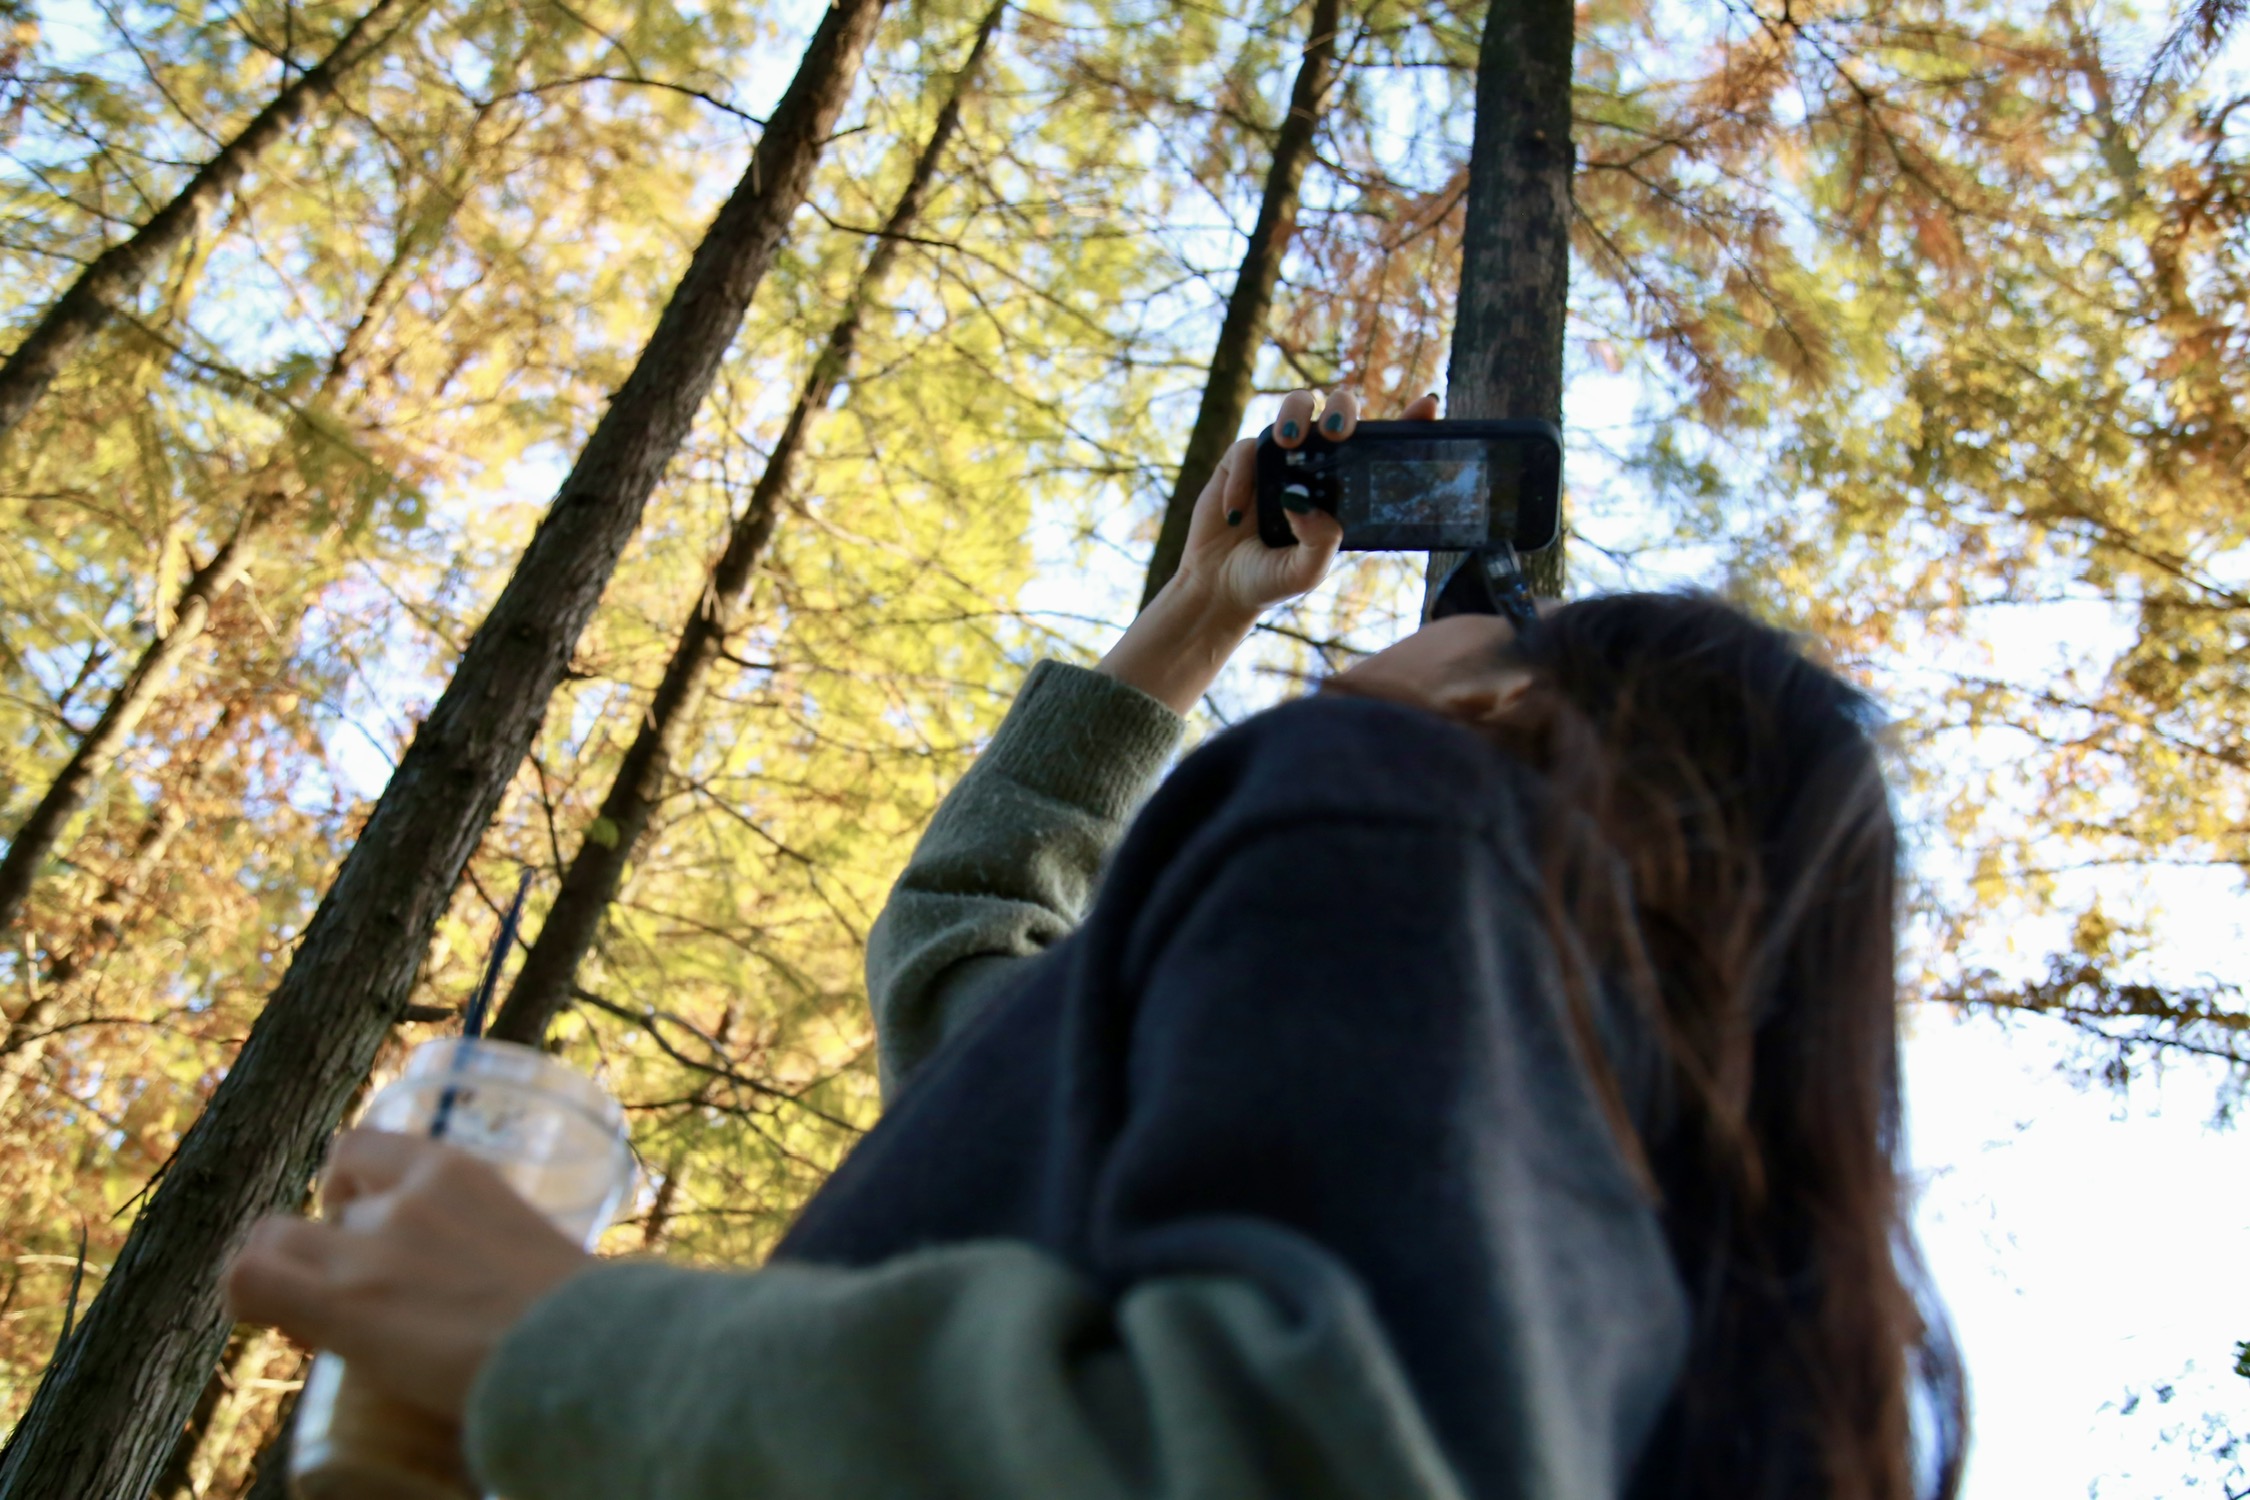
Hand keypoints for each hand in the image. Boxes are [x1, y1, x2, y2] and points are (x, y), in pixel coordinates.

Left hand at [226, 1129, 591, 1423]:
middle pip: (328, 1185)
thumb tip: (531, 1290)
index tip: (371, 1227)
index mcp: (457, 1172)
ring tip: (305, 1310)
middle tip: (351, 1279)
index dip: (355, 1184)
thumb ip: (512, 1251)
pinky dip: (247, 1299)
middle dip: (328, 1229)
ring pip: (274, 1236)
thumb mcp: (540, 1250)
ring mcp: (367, 1250)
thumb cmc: (585, 1315)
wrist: (582, 1352)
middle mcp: (403, 1197)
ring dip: (286, 1268)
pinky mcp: (342, 1306)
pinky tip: (271, 1324)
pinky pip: (249, 1280)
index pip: (367, 1145)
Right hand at [1100, 388, 1442, 713]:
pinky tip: (1237, 514)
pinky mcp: (1243, 460)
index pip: (1382, 447)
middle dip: (1343, 412)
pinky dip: (1243, 477)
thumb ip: (1319, 542)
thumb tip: (1309, 503)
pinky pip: (1248, 448)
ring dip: (1297, 413)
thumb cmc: (1270, 579)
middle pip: (1340, 412)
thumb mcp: (1305, 572)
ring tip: (1290, 441)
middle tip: (1337, 435)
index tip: (1429, 404)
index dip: (1409, 421)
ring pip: (1297, 406)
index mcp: (1346, 488)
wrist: (1218, 587)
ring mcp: (1280, 458)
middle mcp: (1317, 465)